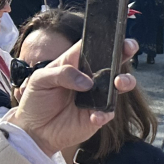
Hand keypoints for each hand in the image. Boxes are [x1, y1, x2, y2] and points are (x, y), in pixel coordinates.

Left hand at [5, 39, 136, 157]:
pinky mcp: (98, 114)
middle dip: (126, 51)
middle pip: (114, 60)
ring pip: (120, 84)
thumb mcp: (39, 80)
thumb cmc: (35, 100)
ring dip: (125, 80)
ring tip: (118, 83)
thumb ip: (62, 74)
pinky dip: (104, 113)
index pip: (93, 45)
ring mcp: (97, 95)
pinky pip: (109, 111)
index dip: (106, 36)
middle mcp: (90, 76)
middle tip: (129, 48)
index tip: (117, 32)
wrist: (34, 131)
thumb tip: (87, 82)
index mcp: (75, 62)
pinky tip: (94, 116)